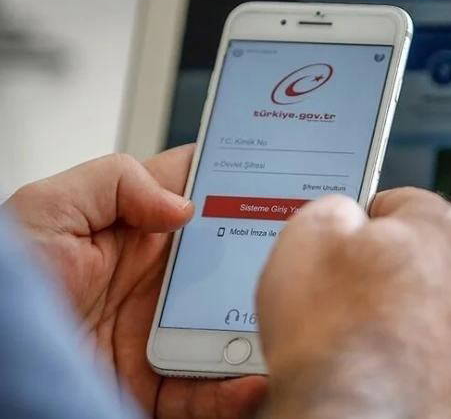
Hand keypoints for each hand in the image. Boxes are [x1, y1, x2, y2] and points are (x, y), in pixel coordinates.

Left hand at [6, 146, 266, 417]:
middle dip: (269, 257)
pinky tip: (251, 380)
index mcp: (136, 234)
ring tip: (286, 324)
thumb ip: (113, 182)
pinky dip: (234, 392)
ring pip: (229, 328)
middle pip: (231, 266)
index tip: (282, 175)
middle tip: (302, 254)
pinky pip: (206, 392)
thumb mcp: (46, 212)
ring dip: (260, 327)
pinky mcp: (156, 385)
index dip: (240, 182)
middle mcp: (157, 282)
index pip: (200, 197)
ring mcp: (161, 334)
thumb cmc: (6, 284)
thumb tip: (183, 206)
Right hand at [256, 188, 450, 418]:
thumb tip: (346, 214)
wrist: (354, 417)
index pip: (401, 203)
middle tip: (342, 291)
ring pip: (430, 304)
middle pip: (420, 255)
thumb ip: (336, 206)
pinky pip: (436, 350)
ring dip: (400, 311)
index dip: (361, 223)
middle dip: (384, 267)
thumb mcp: (309, 233)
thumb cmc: (332, 330)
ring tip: (357, 333)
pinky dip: (412, 353)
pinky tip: (378, 362)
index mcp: (443, 227)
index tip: (344, 243)